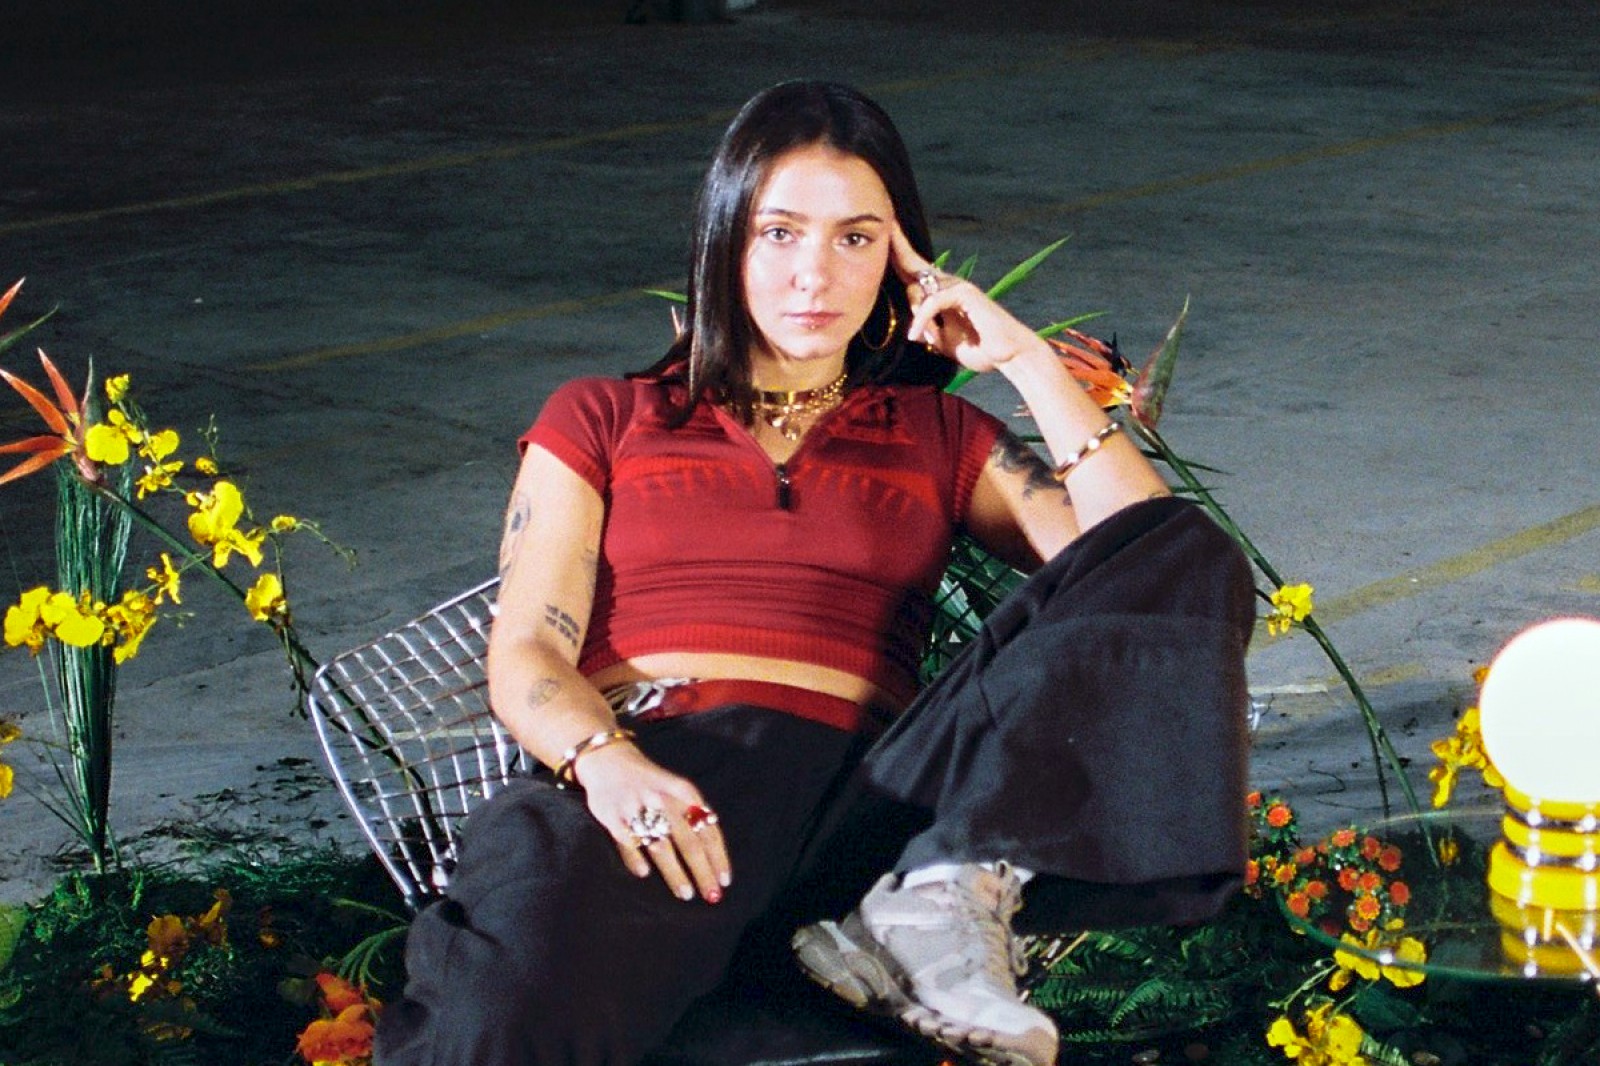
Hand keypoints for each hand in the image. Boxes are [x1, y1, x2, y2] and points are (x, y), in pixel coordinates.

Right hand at [575, 741, 731, 903]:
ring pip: (661, 847)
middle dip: (702, 872)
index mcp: (684, 792)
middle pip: (689, 843)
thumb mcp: (678, 789)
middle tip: (711, 896)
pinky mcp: (613, 816)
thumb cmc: (651, 782)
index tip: (725, 881)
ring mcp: (637, 808)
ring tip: (685, 894)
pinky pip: (628, 843)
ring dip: (675, 873)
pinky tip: (644, 874)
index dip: (718, 857)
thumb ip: (695, 814)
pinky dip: (636, 859)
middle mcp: (663, 800)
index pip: (708, 830)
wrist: (609, 759)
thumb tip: (714, 854)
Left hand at [889, 223, 1049, 374]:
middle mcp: (949, 285)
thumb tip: (911, 329)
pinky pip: (932, 302)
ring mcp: (958, 286)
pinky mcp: (965, 293)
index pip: (916, 271)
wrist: (1008, 356)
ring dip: (916, 315)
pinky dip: (922, 320)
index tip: (886, 233)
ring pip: (920, 289)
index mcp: (942, 293)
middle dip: (898, 247)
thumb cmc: (978, 348)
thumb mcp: (943, 342)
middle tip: (886, 223)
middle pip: (914, 266)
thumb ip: (927, 330)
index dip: (899, 253)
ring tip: (922, 336)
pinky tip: (917, 336)